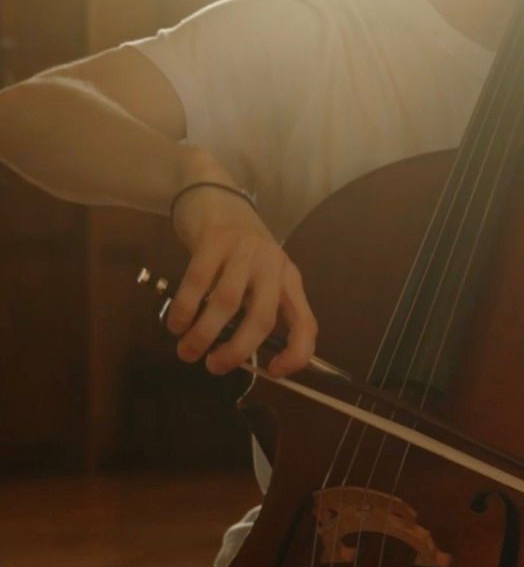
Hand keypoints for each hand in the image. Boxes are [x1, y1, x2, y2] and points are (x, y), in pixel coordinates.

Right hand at [165, 182, 316, 378]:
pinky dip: (185, 309)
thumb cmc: (236, 246)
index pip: (305, 322)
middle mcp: (273, 264)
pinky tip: (176, 324)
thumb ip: (253, 307)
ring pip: (227, 302)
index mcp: (288, 278)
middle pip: (263, 318)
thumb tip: (237, 355)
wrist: (214, 193)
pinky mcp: (215, 238)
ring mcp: (245, 249)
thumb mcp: (256, 275)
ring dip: (204, 334)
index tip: (273, 373)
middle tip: (213, 367)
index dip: (296, 354)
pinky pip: (198, 282)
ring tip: (187, 351)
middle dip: (237, 351)